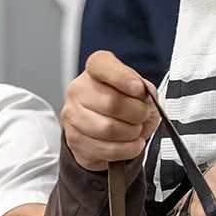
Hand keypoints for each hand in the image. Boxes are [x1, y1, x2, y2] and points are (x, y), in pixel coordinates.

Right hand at [61, 51, 159, 171]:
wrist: (109, 131)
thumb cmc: (125, 105)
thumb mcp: (140, 90)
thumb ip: (143, 89)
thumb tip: (141, 97)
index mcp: (94, 70)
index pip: (101, 65)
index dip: (122, 77)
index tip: (138, 89)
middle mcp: (78, 90)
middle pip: (111, 103)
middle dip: (137, 114)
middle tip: (143, 116)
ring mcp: (72, 116)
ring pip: (108, 129)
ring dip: (131, 134)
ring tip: (135, 131)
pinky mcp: (75, 142)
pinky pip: (107, 149)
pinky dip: (127, 150)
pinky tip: (130, 144)